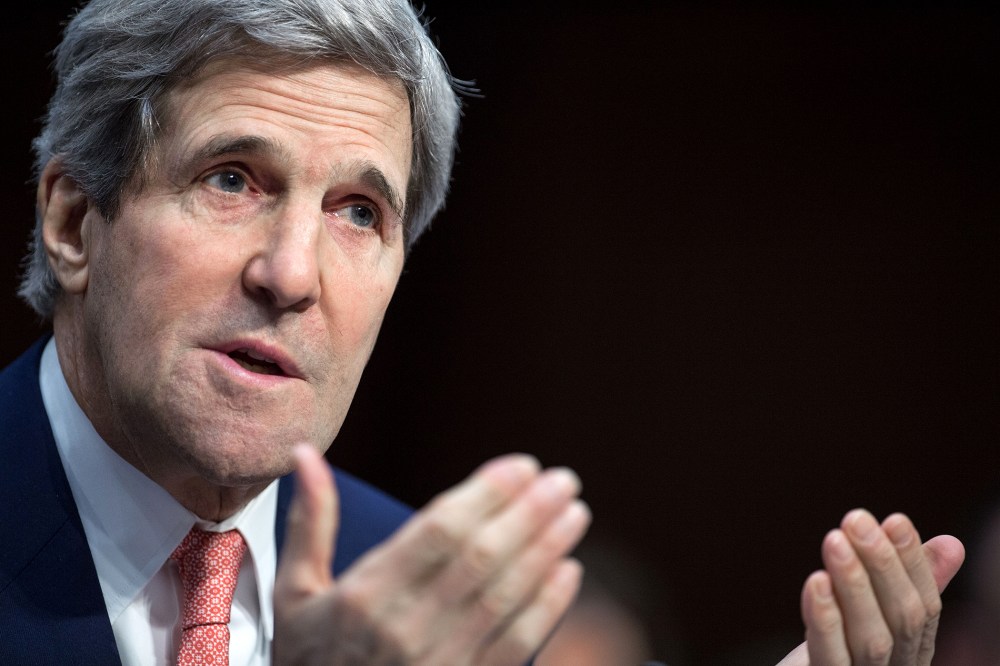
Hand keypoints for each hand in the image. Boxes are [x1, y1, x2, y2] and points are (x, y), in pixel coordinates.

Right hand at [273, 444, 590, 664]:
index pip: (440, 530)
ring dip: (546, 550)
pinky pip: (515, 644)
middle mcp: (405, 626)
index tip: (523, 465)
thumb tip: (306, 454)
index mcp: (366, 593)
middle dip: (529, 513)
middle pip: (482, 557)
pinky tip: (569, 572)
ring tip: (575, 513)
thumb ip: (310, 521)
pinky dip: (547, 607)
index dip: (487, 494)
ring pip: (505, 596)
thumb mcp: (294, 591)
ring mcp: (438, 660)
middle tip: (564, 480)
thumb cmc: (307, 657)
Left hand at [778, 510, 964, 665]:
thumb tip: (951, 543)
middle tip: (856, 520)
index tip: (895, 520)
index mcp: (911, 651)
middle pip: (902, 619)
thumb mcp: (871, 612)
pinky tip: (816, 582)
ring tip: (835, 540)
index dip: (913, 562)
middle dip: (882, 565)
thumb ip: (905, 583)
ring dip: (854, 584)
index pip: (925, 605)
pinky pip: (830, 656)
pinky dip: (825, 619)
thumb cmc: (837, 647)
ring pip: (871, 639)